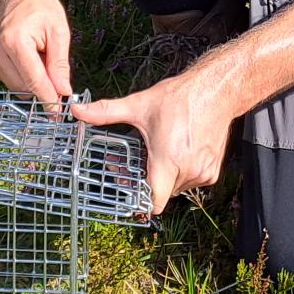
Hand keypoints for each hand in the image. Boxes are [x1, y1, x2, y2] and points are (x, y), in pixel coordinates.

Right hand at [0, 0, 72, 106]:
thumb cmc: (41, 7)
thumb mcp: (59, 32)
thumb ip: (60, 64)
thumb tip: (63, 91)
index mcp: (15, 41)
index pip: (34, 81)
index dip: (48, 99)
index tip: (60, 113)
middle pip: (24, 87)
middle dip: (43, 92)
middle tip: (61, 90)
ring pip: (16, 87)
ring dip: (34, 85)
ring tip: (45, 62)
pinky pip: (11, 80)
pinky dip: (25, 79)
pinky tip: (34, 62)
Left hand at [72, 68, 235, 215]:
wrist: (215, 91)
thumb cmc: (179, 99)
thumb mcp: (138, 105)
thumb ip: (105, 112)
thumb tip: (77, 110)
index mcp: (168, 160)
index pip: (153, 202)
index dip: (138, 202)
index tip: (128, 191)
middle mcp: (188, 171)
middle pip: (160, 192)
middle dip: (144, 181)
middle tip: (131, 162)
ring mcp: (203, 173)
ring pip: (175, 188)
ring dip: (163, 177)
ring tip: (153, 154)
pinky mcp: (213, 171)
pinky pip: (190, 181)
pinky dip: (180, 172)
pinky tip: (173, 152)